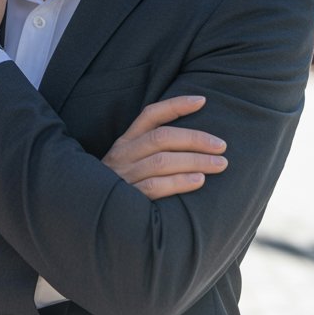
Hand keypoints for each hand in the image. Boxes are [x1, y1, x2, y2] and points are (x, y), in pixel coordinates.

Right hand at [102, 95, 226, 199]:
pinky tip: (199, 181)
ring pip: (162, 161)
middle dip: (195, 139)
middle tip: (221, 146)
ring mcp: (124, 175)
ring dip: (195, 161)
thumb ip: (150, 150)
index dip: (175, 105)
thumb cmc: (121, 186)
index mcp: (125, 142)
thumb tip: (194, 139)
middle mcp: (124, 154)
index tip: (202, 101)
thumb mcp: (128, 162)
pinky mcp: (128, 197)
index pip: (150, 115)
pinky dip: (179, 182)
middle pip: (161, 138)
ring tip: (219, 164)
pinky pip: (155, 186)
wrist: (92, 213)